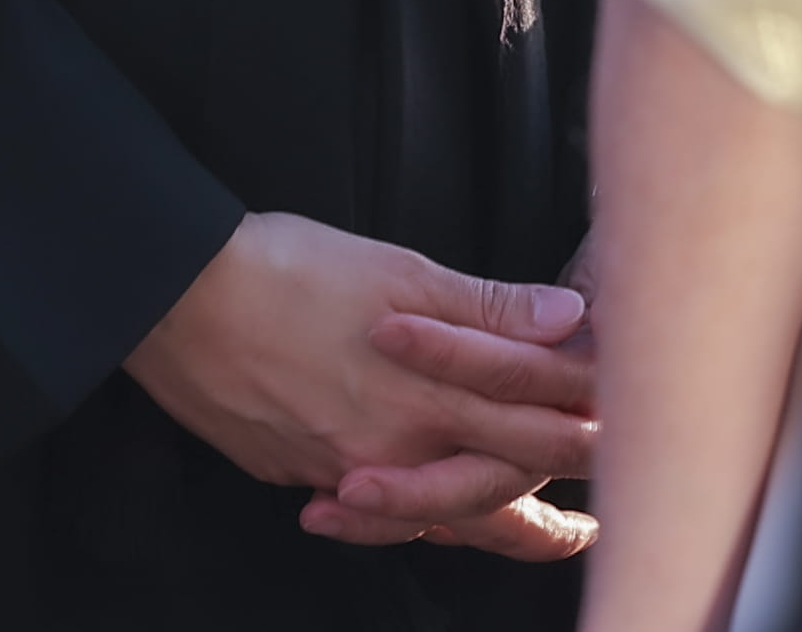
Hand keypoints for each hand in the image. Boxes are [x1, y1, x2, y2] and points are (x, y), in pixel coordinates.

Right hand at [126, 213, 598, 548]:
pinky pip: (377, 514)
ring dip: (505, 525)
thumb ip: (484, 304)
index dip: (585, 413)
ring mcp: (346, 471)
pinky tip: (426, 513)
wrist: (173, 299)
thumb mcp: (395, 269)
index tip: (628, 408)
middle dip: (565, 492)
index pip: (534, 417)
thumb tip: (565, 317)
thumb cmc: (282, 270)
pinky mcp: (301, 474)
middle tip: (613, 507)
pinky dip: (414, 517)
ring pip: (445, 515)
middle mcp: (396, 448)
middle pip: (502, 483)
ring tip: (552, 534)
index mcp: (429, 394)